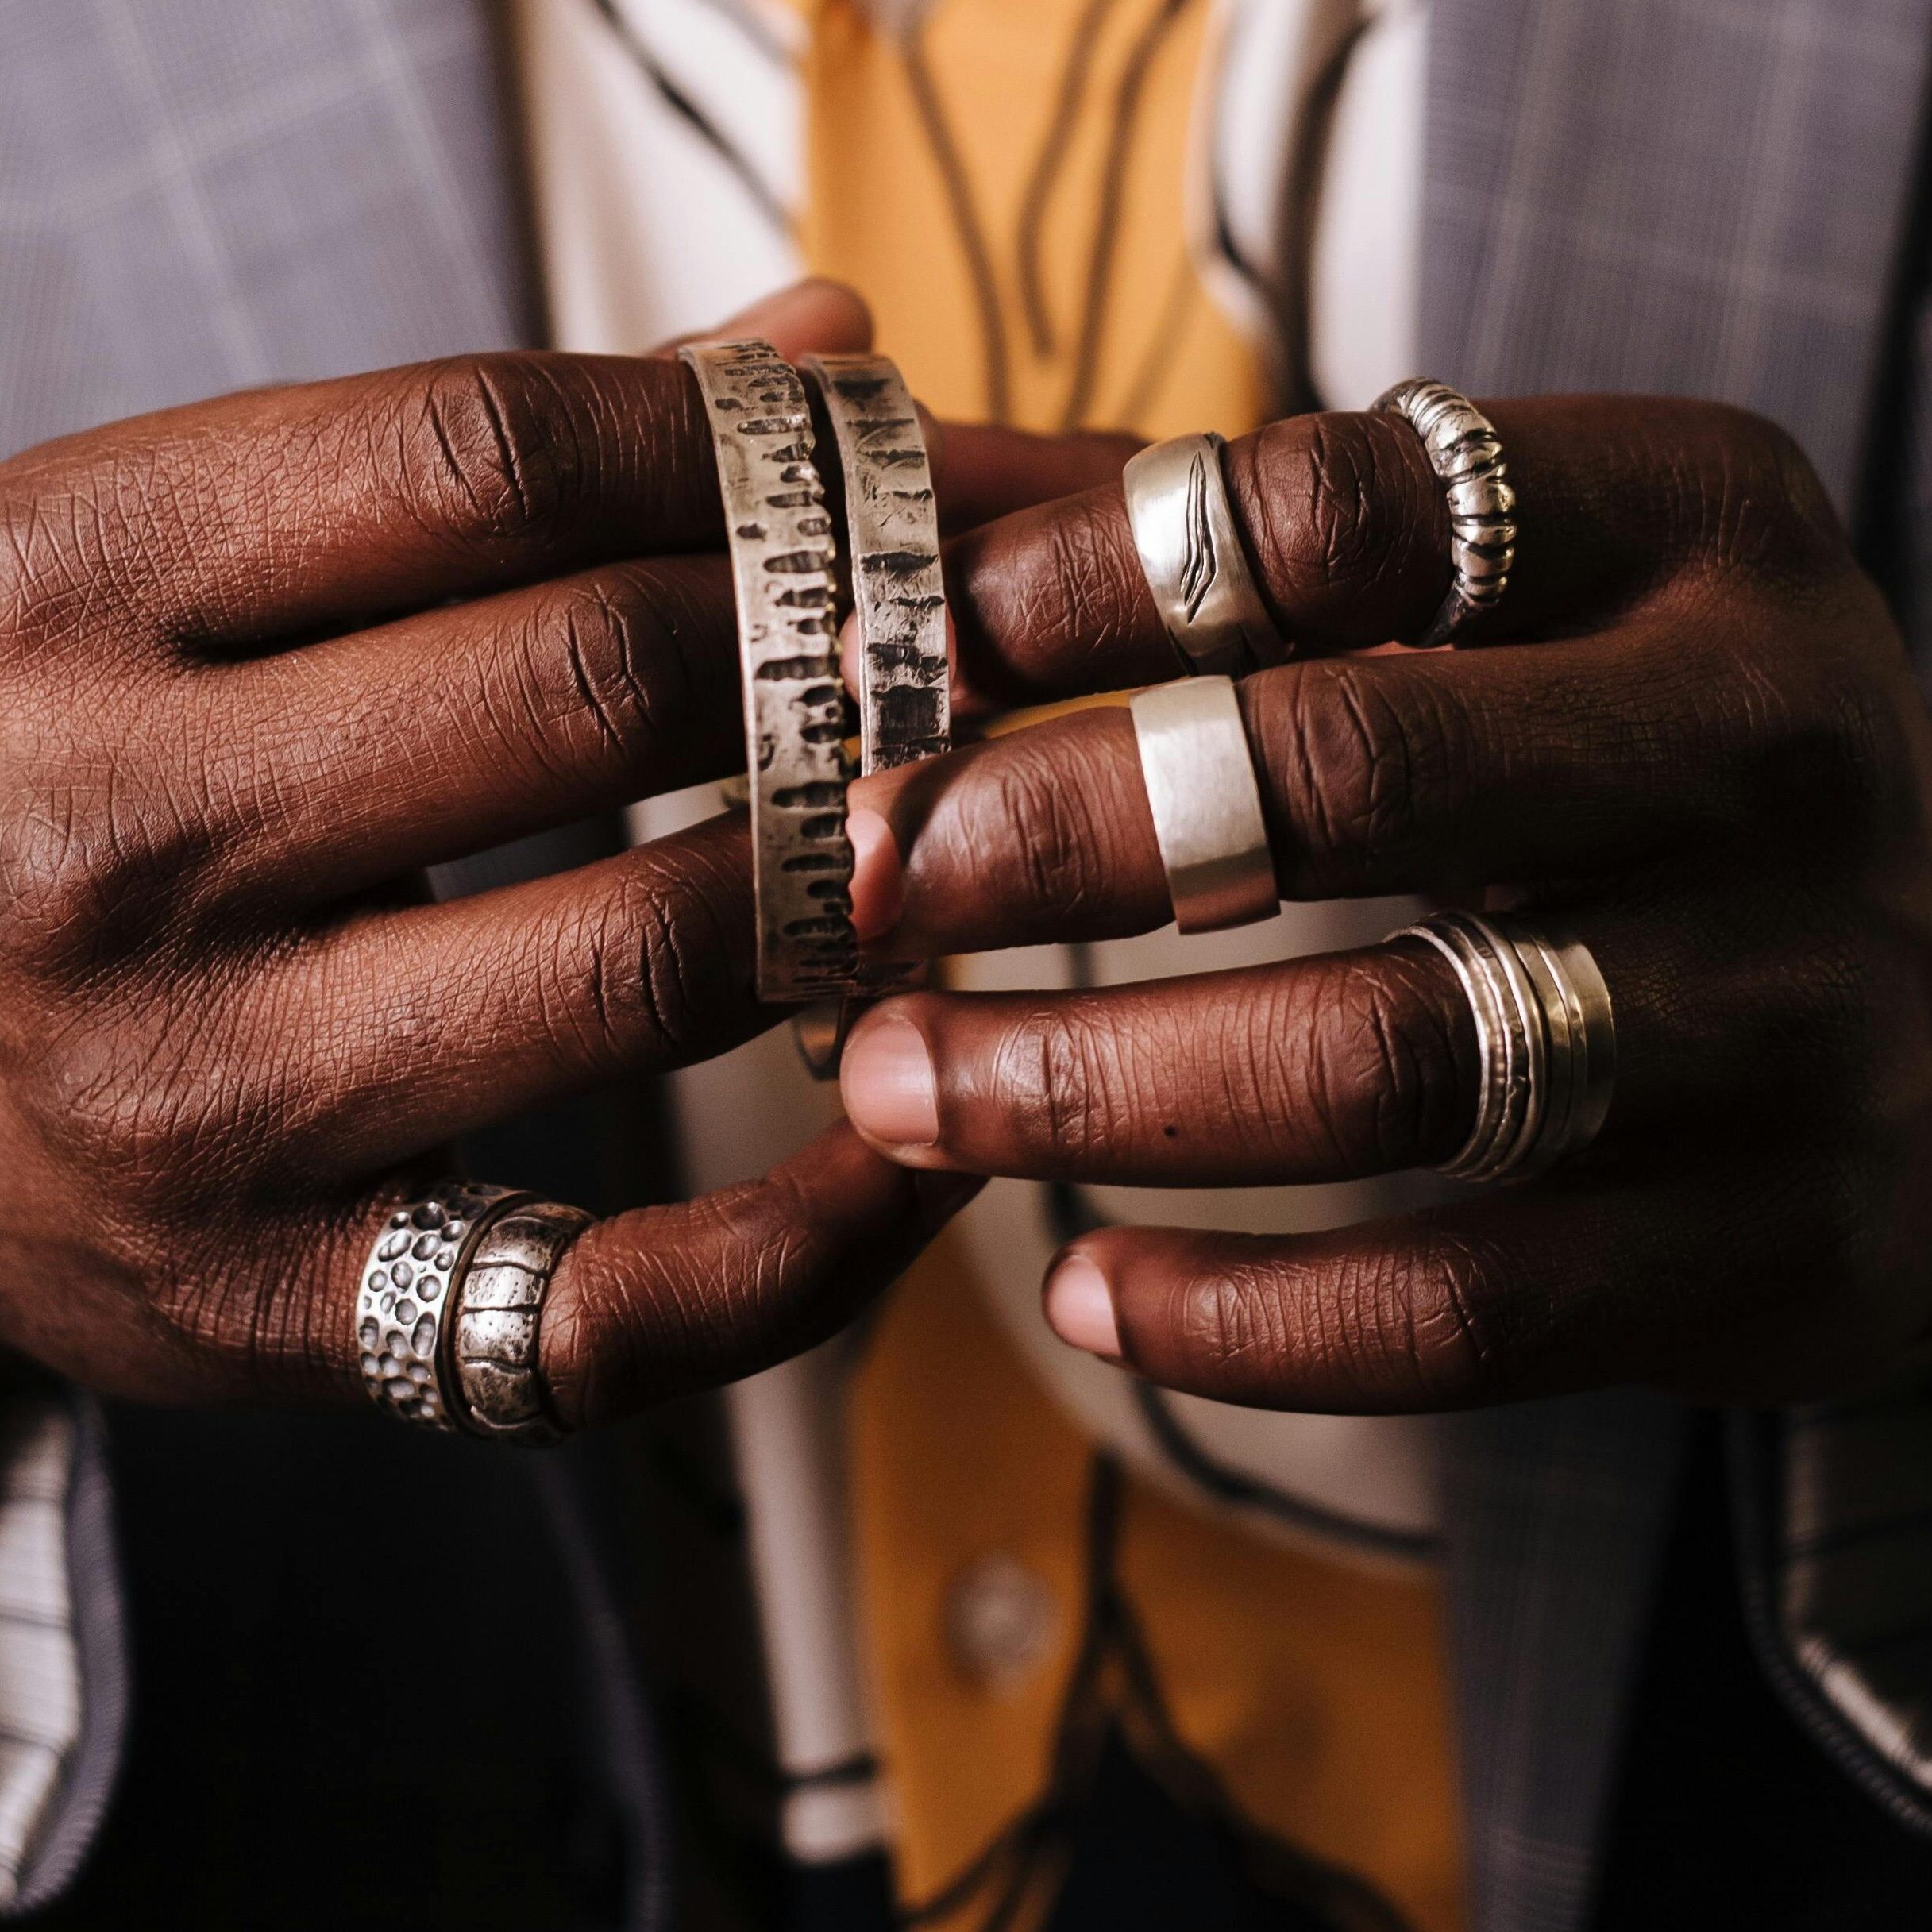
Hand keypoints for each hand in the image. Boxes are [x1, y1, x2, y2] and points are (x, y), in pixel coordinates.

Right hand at [0, 282, 997, 1428]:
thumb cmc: (37, 770)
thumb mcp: (167, 570)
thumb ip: (476, 471)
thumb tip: (815, 354)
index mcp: (69, 589)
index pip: (488, 461)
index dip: (737, 452)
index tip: (866, 475)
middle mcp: (110, 837)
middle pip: (602, 685)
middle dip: (834, 657)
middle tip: (947, 665)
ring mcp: (193, 1100)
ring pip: (653, 956)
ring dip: (863, 894)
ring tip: (948, 854)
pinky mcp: (275, 1307)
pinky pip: (623, 1308)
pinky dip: (821, 1239)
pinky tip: (911, 1152)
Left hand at [838, 397, 1931, 1409]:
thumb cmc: (1655, 777)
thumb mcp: (1547, 610)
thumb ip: (1304, 583)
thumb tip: (950, 608)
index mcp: (1699, 531)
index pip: (1347, 509)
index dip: (1091, 573)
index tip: (927, 649)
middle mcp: (1776, 746)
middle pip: (1349, 775)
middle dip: (1054, 834)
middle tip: (860, 878)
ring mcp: (1796, 1011)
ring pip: (1384, 1059)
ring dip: (1087, 1085)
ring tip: (899, 1086)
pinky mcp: (1782, 1245)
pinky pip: (1464, 1307)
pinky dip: (1242, 1317)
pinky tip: (1085, 1290)